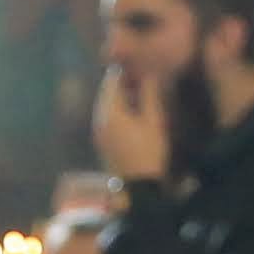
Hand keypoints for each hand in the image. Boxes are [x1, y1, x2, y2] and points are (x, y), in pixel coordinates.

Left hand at [91, 61, 170, 183]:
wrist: (137, 190)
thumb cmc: (148, 154)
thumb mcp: (154, 121)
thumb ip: (150, 95)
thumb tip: (148, 75)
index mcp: (110, 111)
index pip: (112, 80)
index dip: (126, 69)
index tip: (139, 63)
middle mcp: (99, 119)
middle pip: (108, 92)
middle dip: (124, 83)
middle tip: (142, 76)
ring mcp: (99, 133)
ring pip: (108, 106)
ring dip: (122, 98)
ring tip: (142, 93)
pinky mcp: (103, 144)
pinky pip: (108, 119)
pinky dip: (120, 111)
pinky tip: (135, 114)